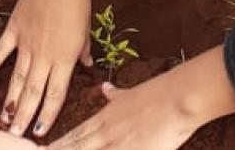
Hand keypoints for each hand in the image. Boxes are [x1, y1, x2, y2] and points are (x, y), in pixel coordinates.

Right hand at [0, 0, 92, 137]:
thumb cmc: (77, 0)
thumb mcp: (86, 28)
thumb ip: (84, 50)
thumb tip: (87, 64)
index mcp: (65, 58)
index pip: (56, 95)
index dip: (48, 116)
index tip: (40, 134)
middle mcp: (45, 56)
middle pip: (33, 93)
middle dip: (25, 117)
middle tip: (15, 137)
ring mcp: (26, 44)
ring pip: (16, 79)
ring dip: (9, 101)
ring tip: (3, 120)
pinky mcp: (13, 30)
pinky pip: (0, 54)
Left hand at [45, 46, 234, 149]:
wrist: (177, 98)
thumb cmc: (158, 93)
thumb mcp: (131, 92)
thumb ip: (115, 95)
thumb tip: (105, 89)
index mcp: (104, 118)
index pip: (74, 136)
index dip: (57, 145)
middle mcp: (105, 133)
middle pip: (74, 149)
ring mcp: (117, 145)